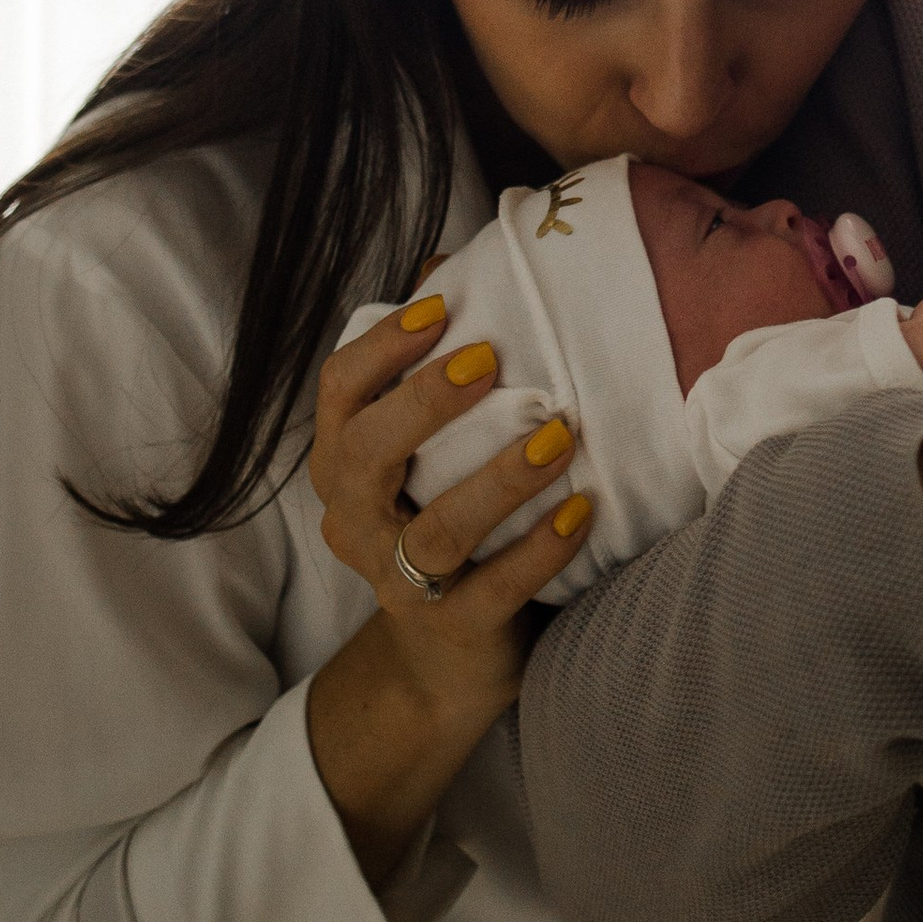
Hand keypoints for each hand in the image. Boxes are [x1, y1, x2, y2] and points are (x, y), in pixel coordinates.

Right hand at [305, 289, 590, 886]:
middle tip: (491, 358)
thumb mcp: (428, 445)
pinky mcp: (451, 629)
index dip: (383, 344)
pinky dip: (538, 551)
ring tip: (559, 434)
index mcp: (344, 462)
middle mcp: (356, 520)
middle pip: (366, 455)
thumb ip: (428, 361)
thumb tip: (446, 259)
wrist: (443, 661)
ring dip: (498, 479)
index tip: (441, 304)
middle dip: (425, 403)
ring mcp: (398, 581)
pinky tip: (584, 511)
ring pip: (436, 529)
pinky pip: (491, 590)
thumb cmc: (442, 515)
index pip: (339, 392)